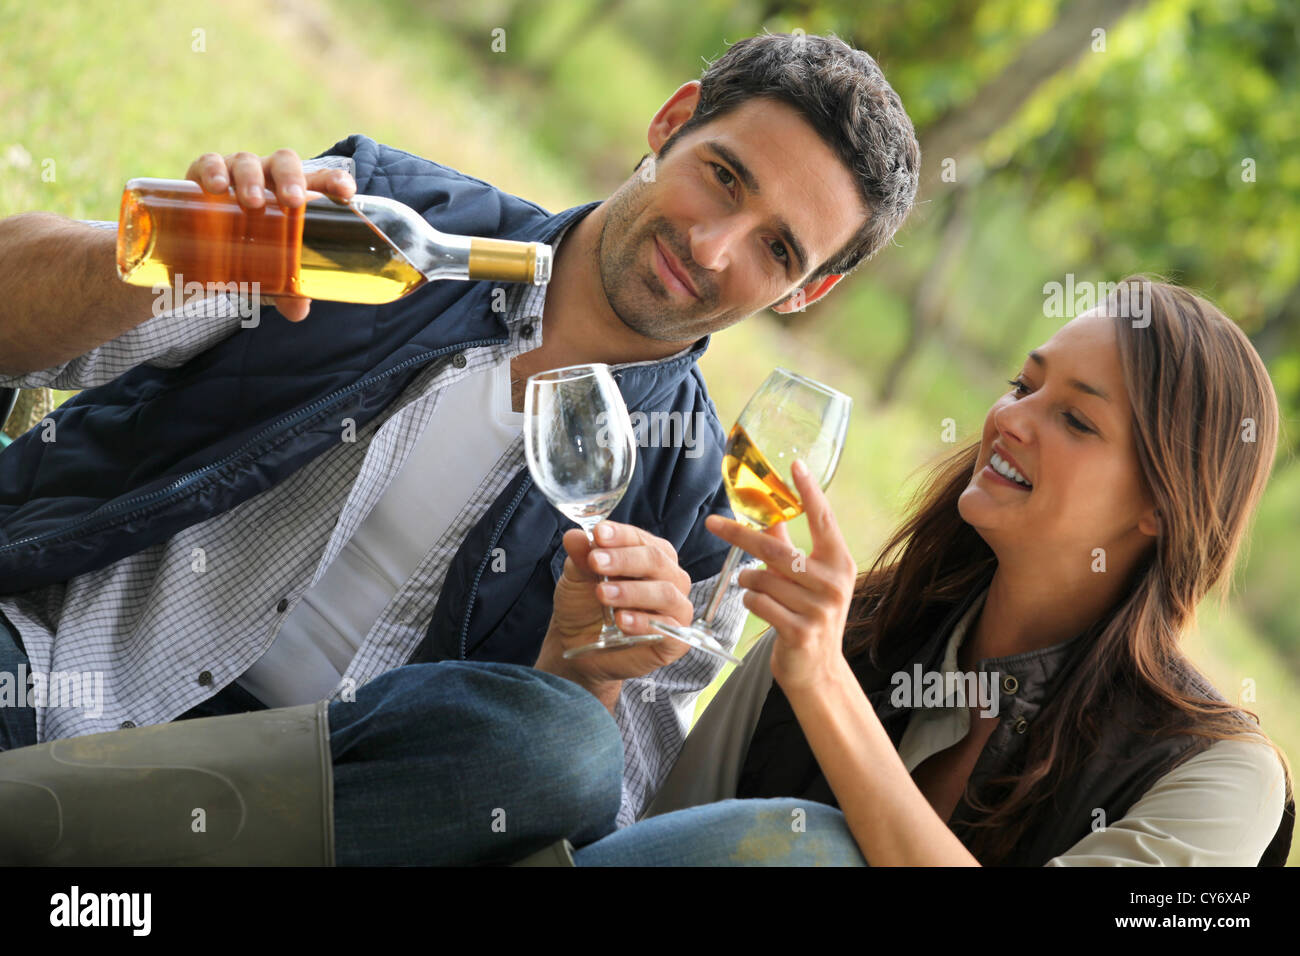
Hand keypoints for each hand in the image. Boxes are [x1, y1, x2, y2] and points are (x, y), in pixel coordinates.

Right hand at [184, 148, 356, 320]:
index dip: (335, 181)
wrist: (199, 245)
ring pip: (247, 161)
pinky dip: (212, 170)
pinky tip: (216, 186)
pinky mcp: (202, 173)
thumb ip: (287, 290)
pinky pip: (208, 163)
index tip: (347, 192)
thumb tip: (298, 310)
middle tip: (293, 201)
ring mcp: (236, 172)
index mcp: (294, 194)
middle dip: (291, 178)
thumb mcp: (270, 274)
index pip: (320, 180)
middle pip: (285, 162)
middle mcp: (268, 177)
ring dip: (251, 178)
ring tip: (252, 202)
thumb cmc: (248, 253)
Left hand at [535, 521, 695, 694]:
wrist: (580, 644)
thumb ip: (581, 557)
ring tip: (602, 594)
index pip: (640, 538)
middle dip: (624, 559)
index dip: (620, 535)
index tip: (598, 534)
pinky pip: (669, 629)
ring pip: (664, 592)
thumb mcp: (577, 577)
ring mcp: (676, 609)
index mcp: (651, 554)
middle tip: (595, 562)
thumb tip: (574, 537)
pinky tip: (622, 620)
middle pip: (655, 560)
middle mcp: (670, 578)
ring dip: (632, 591)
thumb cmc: (585, 604)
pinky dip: (644, 622)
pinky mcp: (675, 640)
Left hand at [704, 459, 856, 693]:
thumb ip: (790, 546)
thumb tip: (768, 512)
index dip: (810, 492)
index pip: (824, 519)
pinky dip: (750, 602)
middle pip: (776, 549)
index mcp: (840, 563)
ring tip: (757, 590)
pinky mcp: (800, 630)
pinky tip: (760, 608)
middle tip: (712, 523)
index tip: (796, 464)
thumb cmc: (809, 618)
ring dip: (748, 581)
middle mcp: (834, 583)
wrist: (818, 671)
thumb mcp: (808, 580)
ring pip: (761, 578)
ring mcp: (819, 609)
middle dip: (740, 535)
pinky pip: (757, 603)